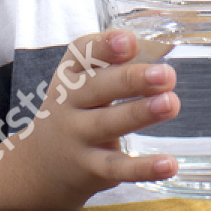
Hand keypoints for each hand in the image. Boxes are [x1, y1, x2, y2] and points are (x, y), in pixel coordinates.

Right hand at [13, 29, 181, 209]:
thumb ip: (116, 67)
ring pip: (109, 124)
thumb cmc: (76, 112)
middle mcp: (69, 103)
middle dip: (132, 79)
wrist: (39, 167)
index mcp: (70, 75)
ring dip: (140, 113)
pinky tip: (169, 165)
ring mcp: (78, 137)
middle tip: (165, 74)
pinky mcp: (91, 169)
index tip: (129, 41)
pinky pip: (118, 168)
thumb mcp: (82, 84)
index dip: (105, 46)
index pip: (82, 54)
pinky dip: (143, 168)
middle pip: (98, 87)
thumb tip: (163, 55)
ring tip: (171, 104)